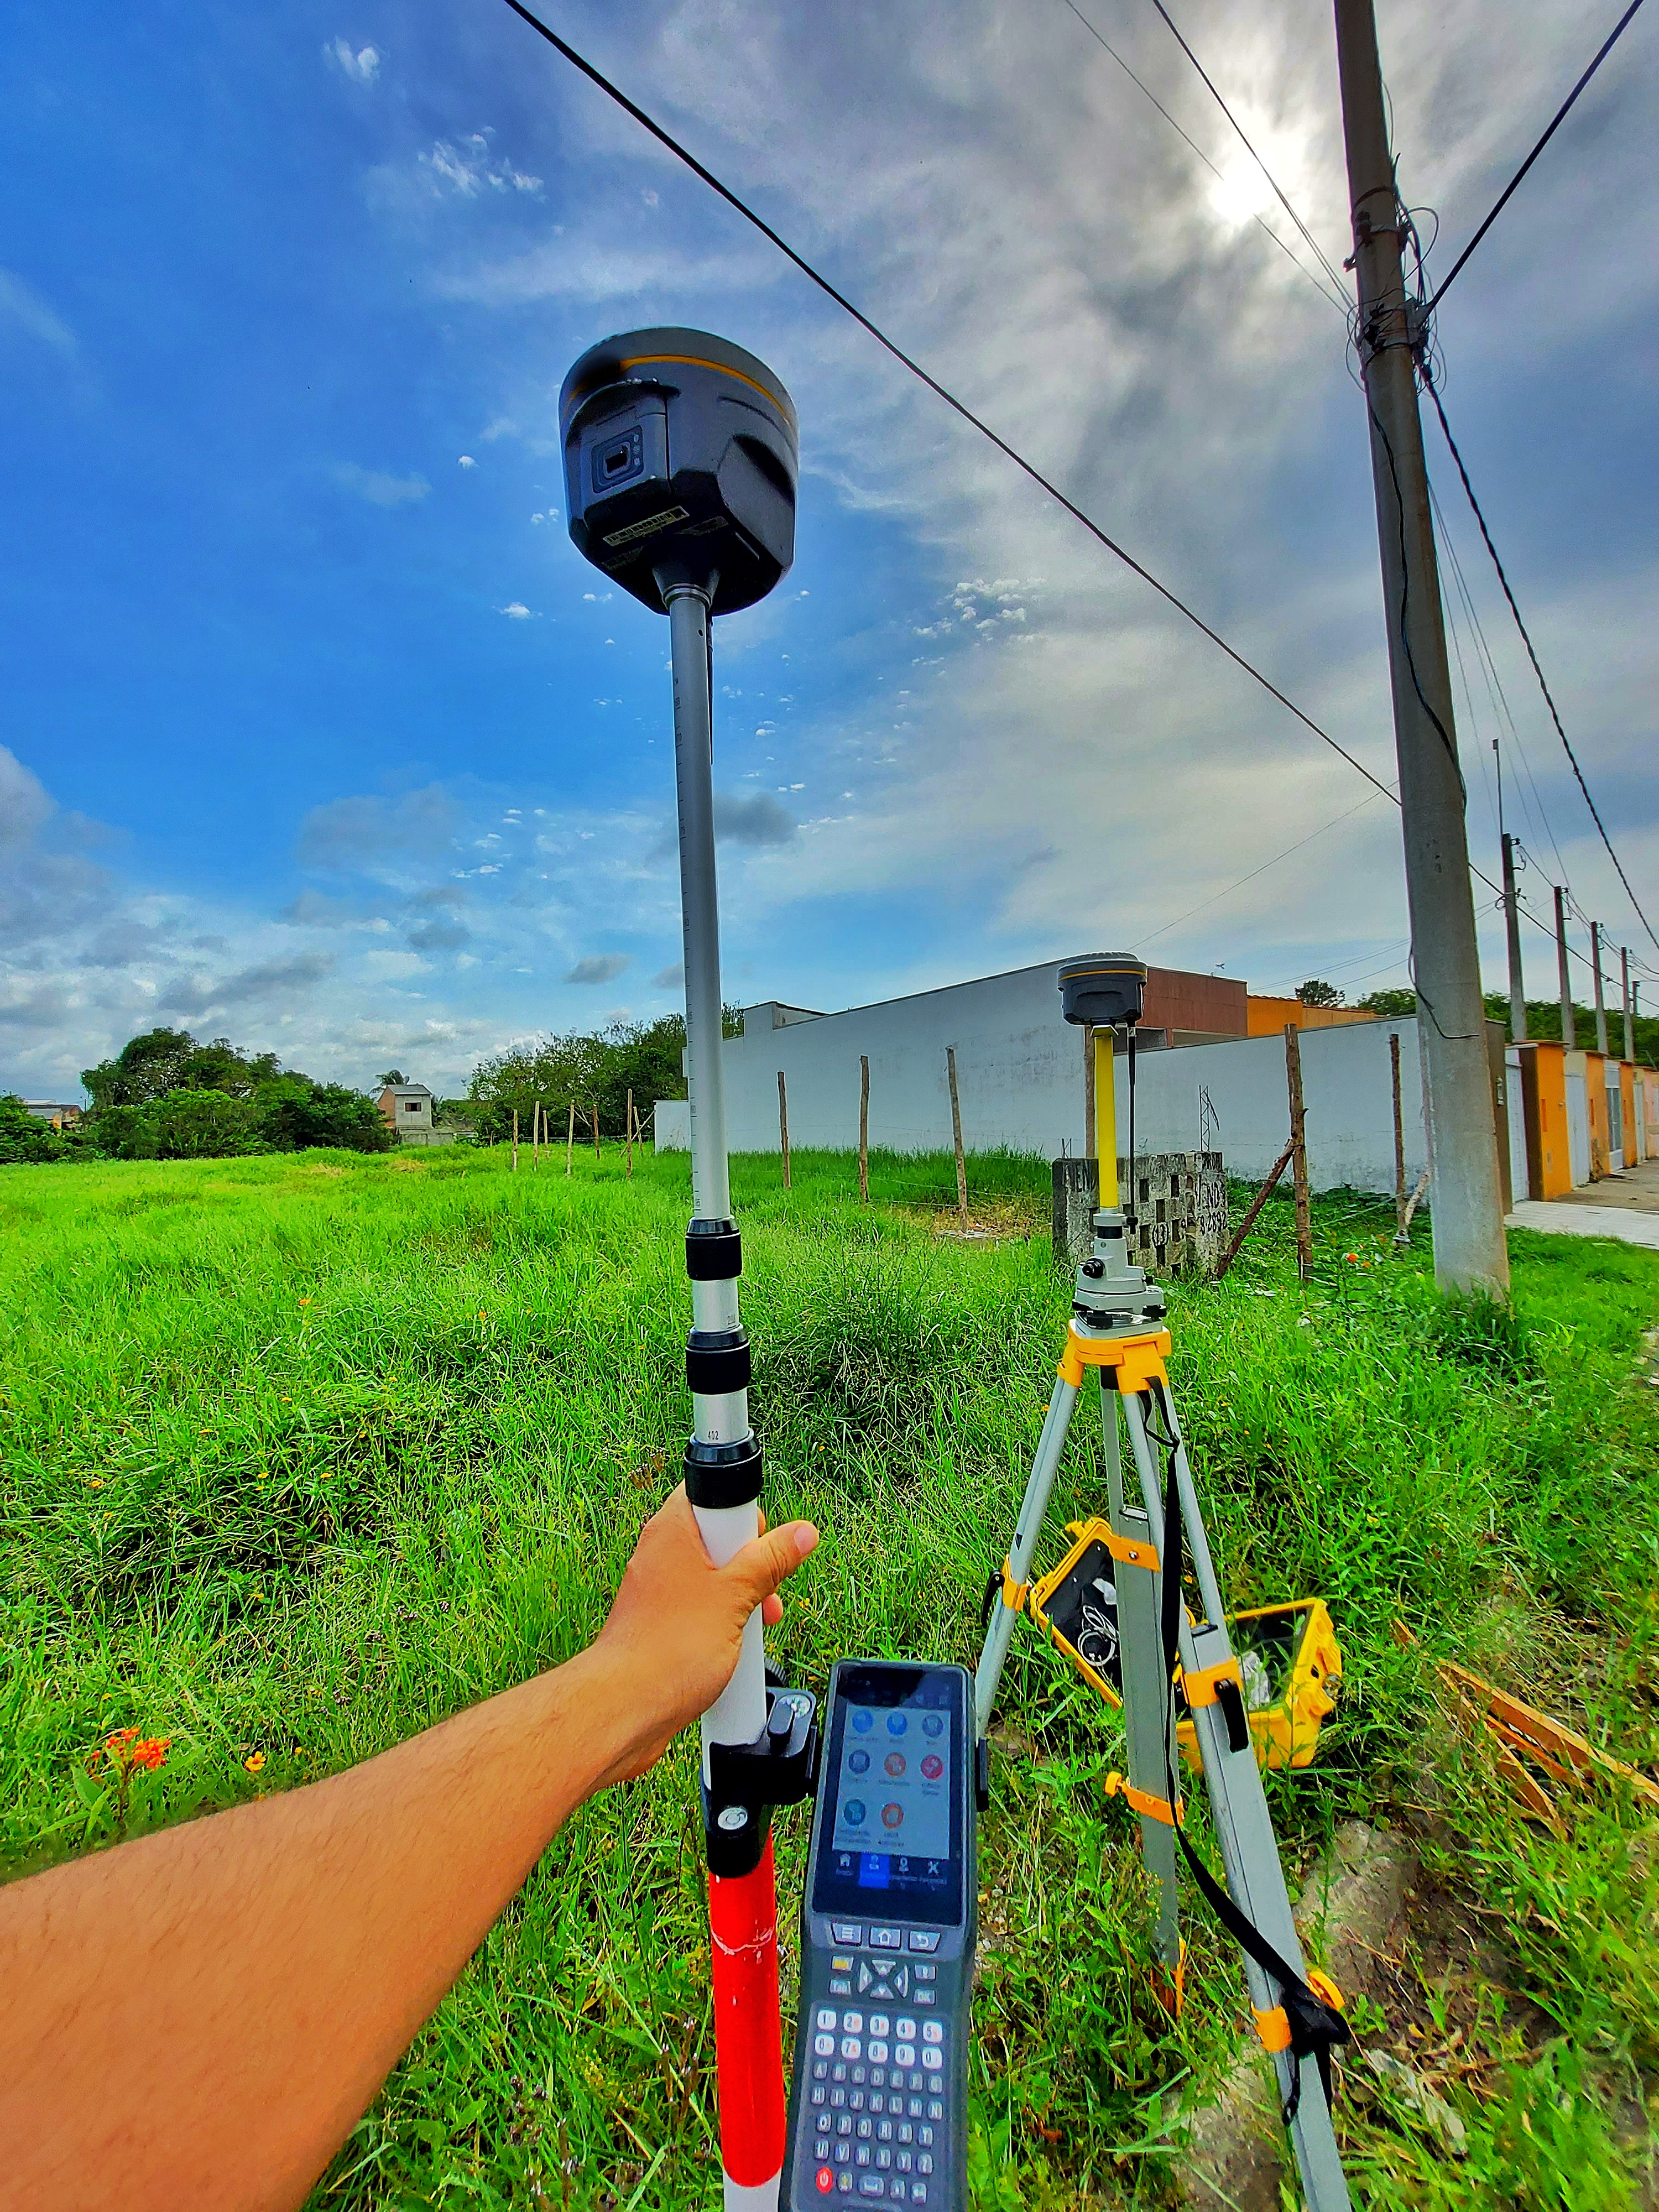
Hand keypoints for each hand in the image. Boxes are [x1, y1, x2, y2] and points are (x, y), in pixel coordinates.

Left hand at [583, 1486, 818, 1785]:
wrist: (626, 1708)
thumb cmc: (669, 1648)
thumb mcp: (736, 1596)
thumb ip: (771, 1560)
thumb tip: (802, 1533)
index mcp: (673, 1529)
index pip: (711, 1490)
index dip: (742, 1513)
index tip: (758, 1540)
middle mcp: (662, 1552)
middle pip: (720, 1536)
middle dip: (752, 1561)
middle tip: (762, 1586)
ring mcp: (661, 1588)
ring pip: (715, 1575)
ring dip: (743, 1596)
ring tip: (755, 1623)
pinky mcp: (662, 1620)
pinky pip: (703, 1605)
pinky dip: (723, 1619)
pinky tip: (736, 1644)